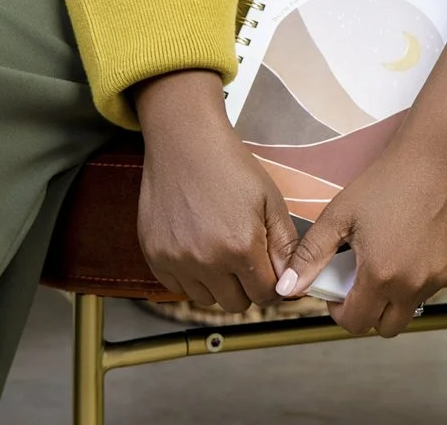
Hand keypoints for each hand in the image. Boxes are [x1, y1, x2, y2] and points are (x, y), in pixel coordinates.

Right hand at [132, 69, 297, 312]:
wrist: (184, 143)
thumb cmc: (230, 167)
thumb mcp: (270, 200)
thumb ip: (284, 245)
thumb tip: (291, 281)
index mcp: (241, 247)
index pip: (266, 295)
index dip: (273, 284)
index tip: (270, 271)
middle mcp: (206, 261)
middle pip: (236, 304)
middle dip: (247, 287)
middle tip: (245, 259)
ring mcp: (177, 261)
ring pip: (206, 300)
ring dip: (217, 285)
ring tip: (219, 250)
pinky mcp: (155, 257)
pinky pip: (178, 288)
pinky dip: (190, 277)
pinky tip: (197, 248)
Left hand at [277, 136, 446, 335]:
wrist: (435, 159)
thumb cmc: (386, 182)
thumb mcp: (339, 215)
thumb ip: (310, 255)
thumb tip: (287, 288)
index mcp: (380, 275)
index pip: (356, 323)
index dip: (341, 312)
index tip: (339, 290)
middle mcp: (413, 284)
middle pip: (385, 328)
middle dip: (369, 313)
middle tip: (361, 282)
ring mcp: (439, 278)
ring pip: (410, 308)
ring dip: (394, 297)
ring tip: (387, 259)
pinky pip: (431, 288)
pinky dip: (417, 280)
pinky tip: (412, 247)